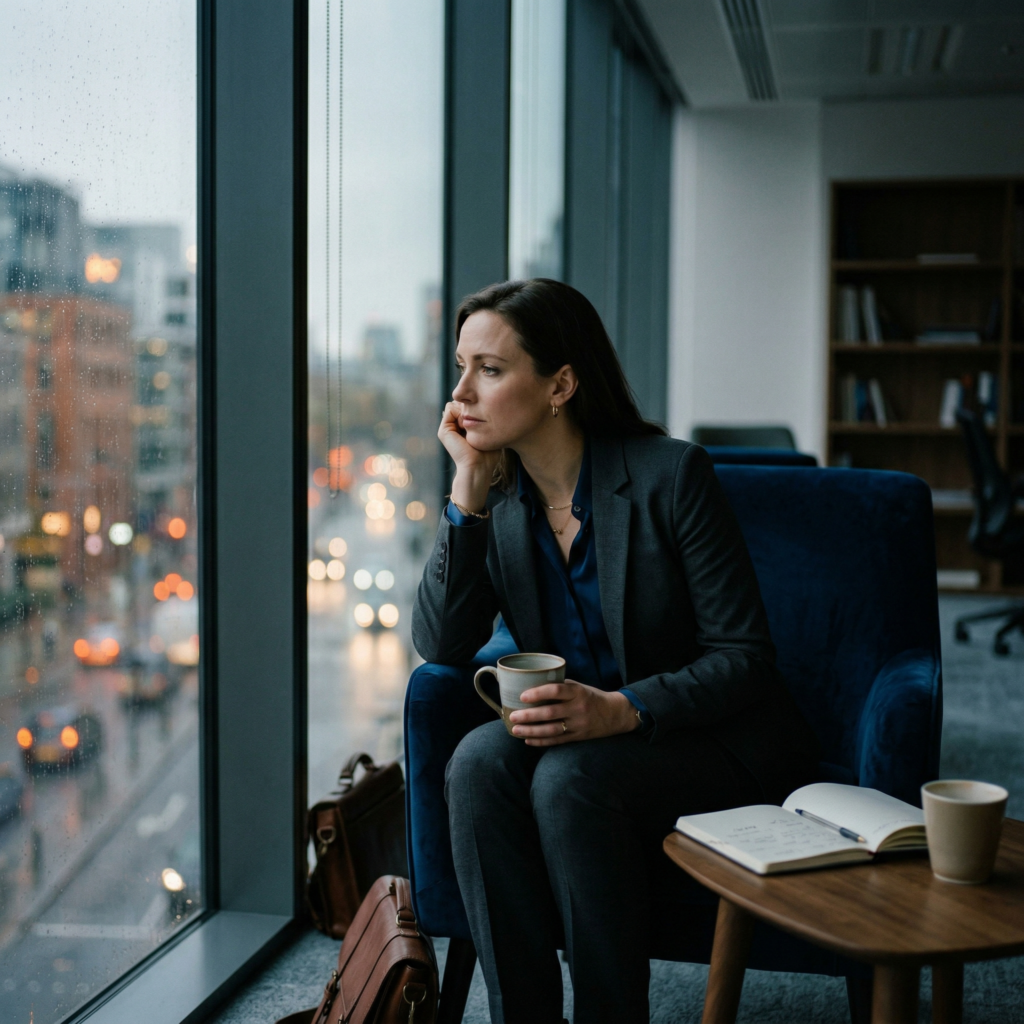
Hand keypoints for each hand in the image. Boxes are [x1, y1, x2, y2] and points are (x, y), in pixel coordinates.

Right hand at [438, 401, 499, 511]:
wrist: (479, 466)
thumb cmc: (488, 453)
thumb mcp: (489, 432)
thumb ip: (485, 418)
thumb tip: (481, 405)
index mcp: (463, 427)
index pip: (467, 406)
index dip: (476, 407)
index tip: (484, 421)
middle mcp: (454, 426)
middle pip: (460, 403)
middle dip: (470, 408)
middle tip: (477, 424)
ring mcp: (447, 428)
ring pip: (455, 404)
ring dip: (465, 411)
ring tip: (471, 427)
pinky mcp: (444, 430)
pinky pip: (450, 408)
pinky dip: (459, 414)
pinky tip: (465, 427)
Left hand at [508, 681, 638, 745]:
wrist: (615, 714)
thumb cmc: (592, 697)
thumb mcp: (579, 687)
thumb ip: (560, 687)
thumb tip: (533, 685)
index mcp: (578, 692)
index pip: (556, 691)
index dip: (538, 693)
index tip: (522, 696)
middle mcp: (578, 708)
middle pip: (550, 713)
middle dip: (529, 716)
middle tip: (513, 716)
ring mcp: (578, 725)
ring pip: (551, 730)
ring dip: (531, 731)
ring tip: (516, 729)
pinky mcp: (578, 737)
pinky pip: (557, 741)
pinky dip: (541, 741)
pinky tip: (528, 740)